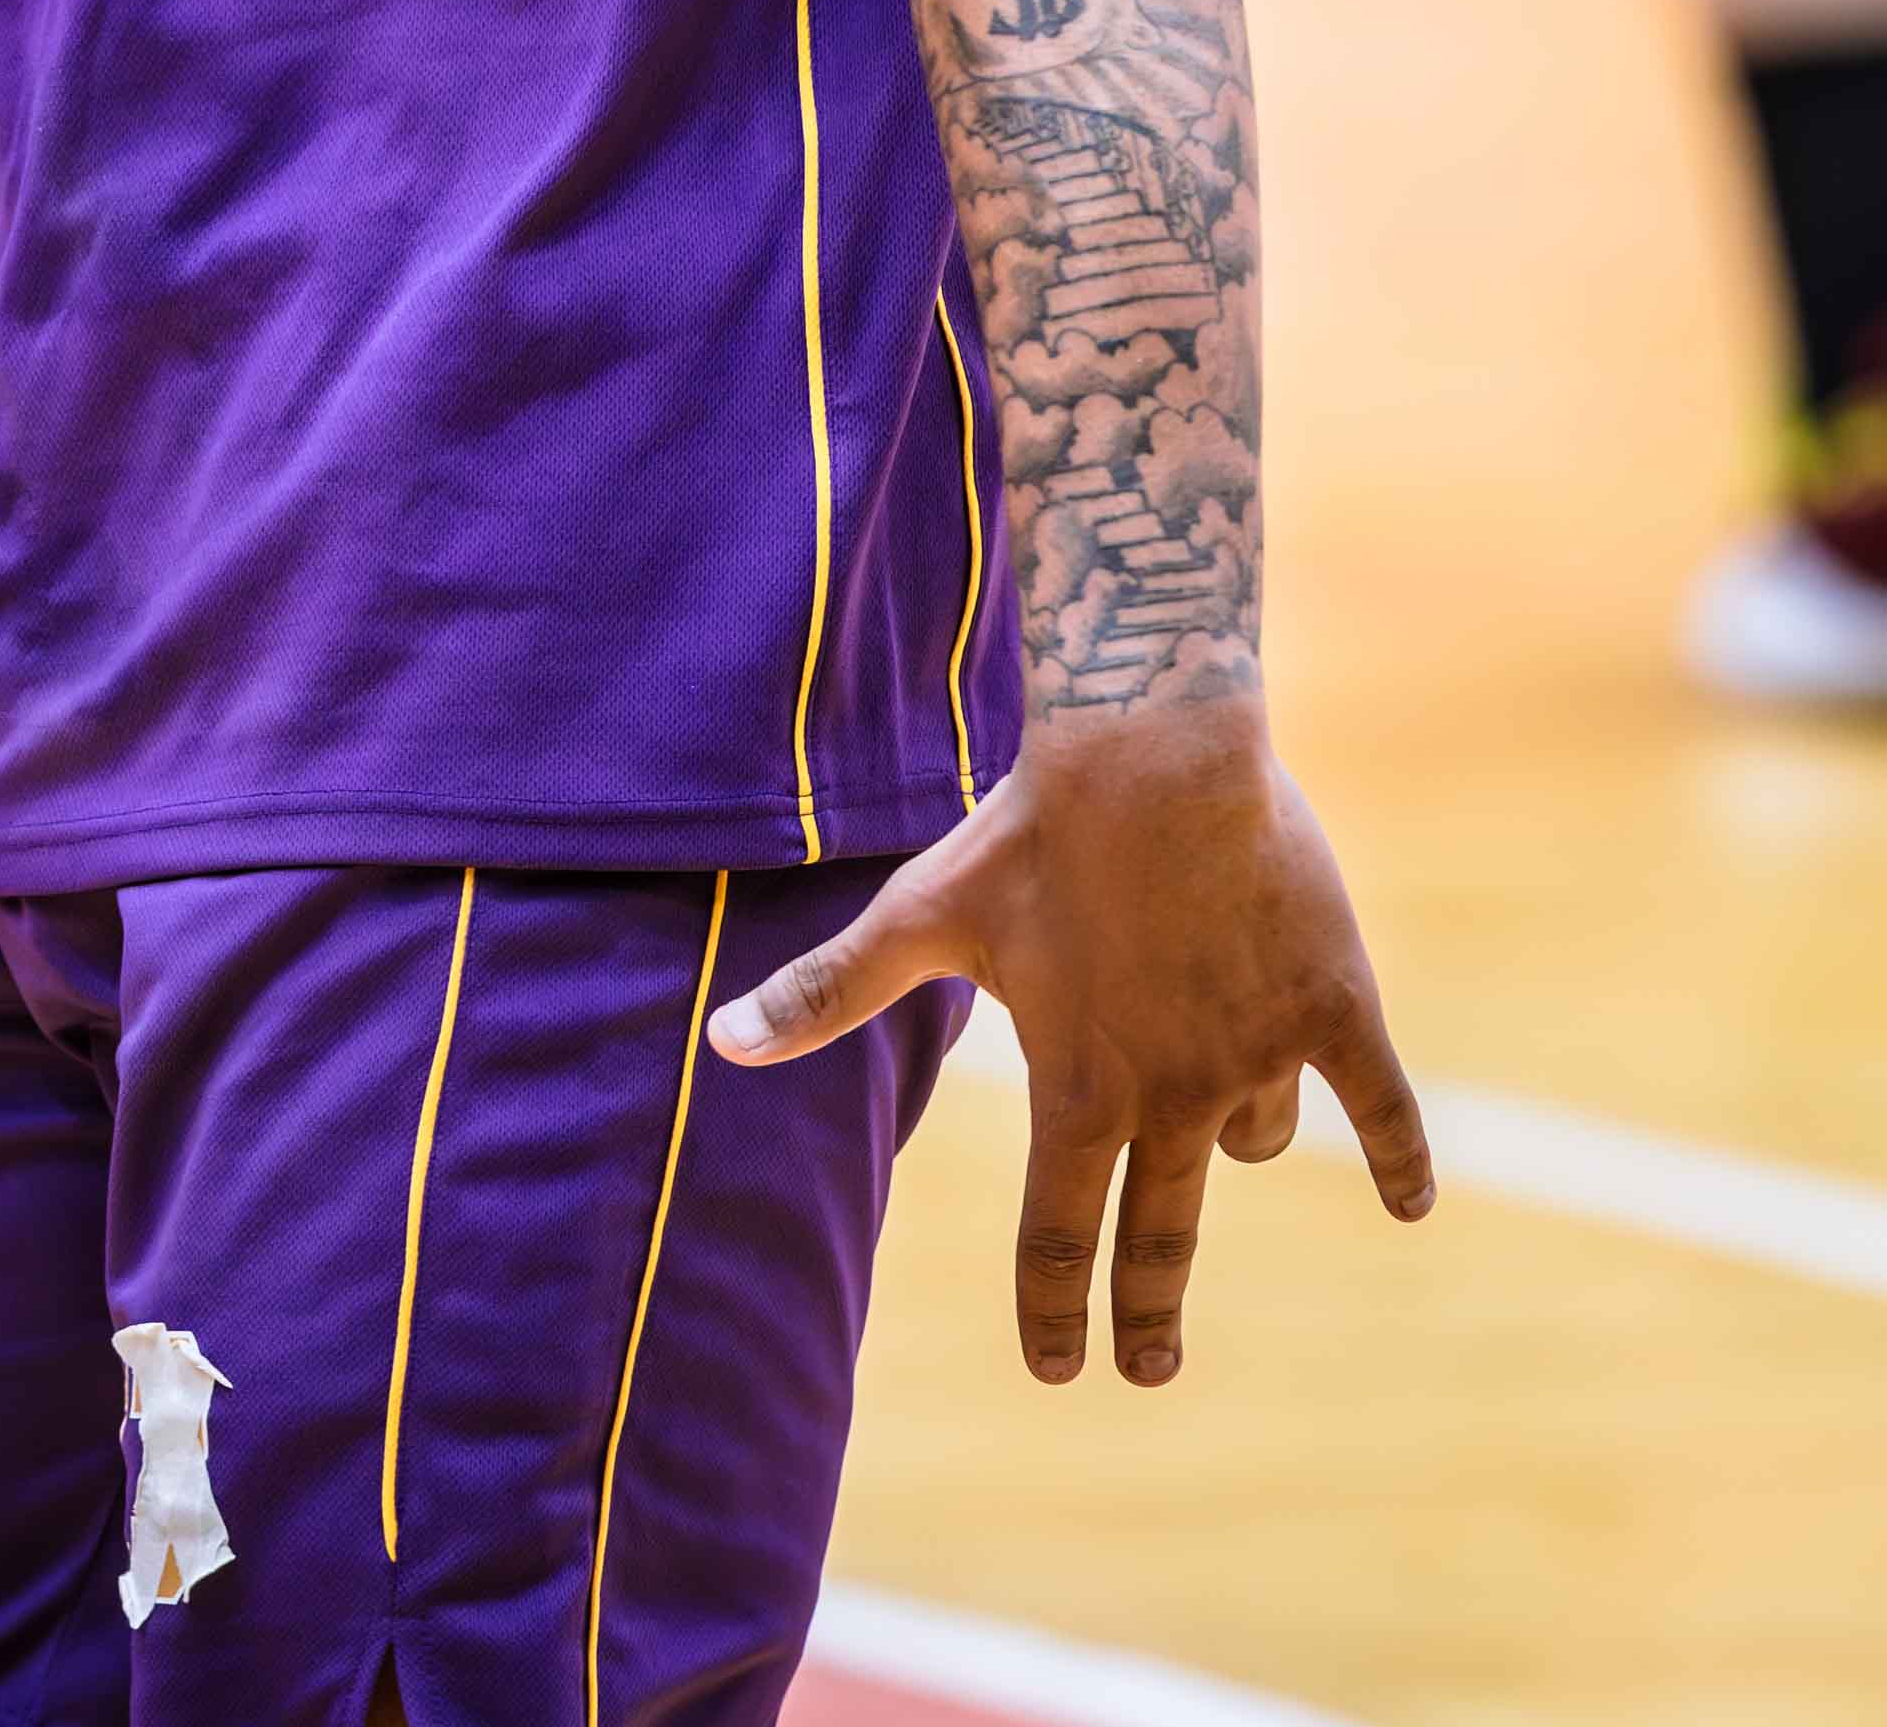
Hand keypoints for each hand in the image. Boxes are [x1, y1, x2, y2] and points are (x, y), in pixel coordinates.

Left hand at [708, 702, 1430, 1387]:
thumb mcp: (920, 917)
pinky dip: (1400, 1156)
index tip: (1058, 1370)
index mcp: (1075, 1091)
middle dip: (1148, 1312)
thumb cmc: (1028, 835)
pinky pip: (1383, 1108)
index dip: (1051, 1309)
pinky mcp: (1334, 1010)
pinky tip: (1408, 1198)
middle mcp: (1171, 1097)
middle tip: (1147, 1370)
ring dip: (1240, 1142)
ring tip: (1235, 1130)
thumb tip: (718, 1044)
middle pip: (1159, 1237)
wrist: (1155, 756)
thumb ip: (828, 991)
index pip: (1055, 1234)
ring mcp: (1258, 1058)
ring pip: (1255, 1140)